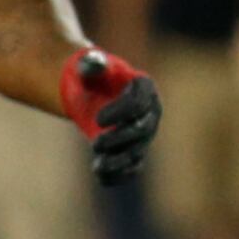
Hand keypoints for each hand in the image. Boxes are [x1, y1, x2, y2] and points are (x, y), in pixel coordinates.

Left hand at [60, 46, 161, 183]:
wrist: (94, 95)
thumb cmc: (94, 77)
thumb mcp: (89, 66)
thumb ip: (90, 63)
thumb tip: (90, 61)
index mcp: (144, 88)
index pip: (138, 102)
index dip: (120, 112)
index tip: (97, 119)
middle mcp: (149, 112)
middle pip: (141, 130)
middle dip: (119, 139)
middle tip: (96, 143)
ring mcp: (143, 134)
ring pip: (137, 152)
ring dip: (118, 161)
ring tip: (98, 166)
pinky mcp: (132, 150)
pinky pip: (131, 168)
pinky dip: (118, 175)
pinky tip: (102, 176)